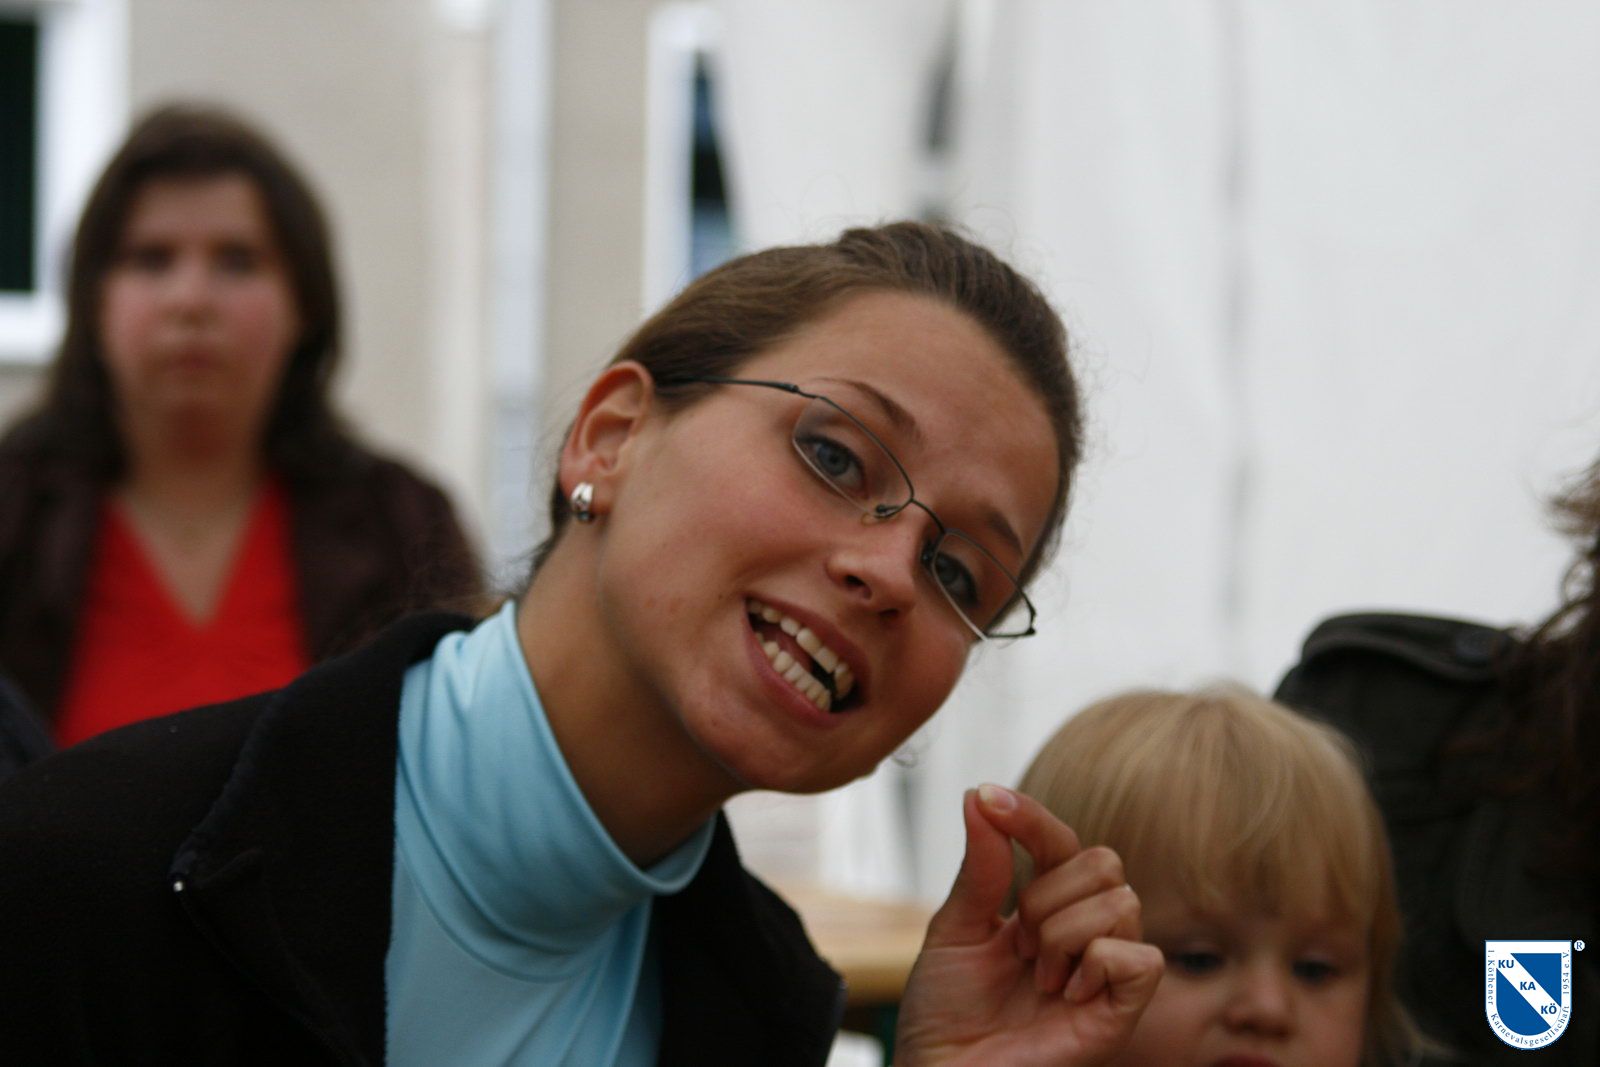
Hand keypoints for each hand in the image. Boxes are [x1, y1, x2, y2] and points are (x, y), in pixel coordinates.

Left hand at [893, 785, 1161, 1065]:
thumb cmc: (945, 1011)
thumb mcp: (955, 929)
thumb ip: (981, 868)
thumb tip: (979, 794)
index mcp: (1044, 906)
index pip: (1060, 840)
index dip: (1031, 817)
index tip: (987, 798)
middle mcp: (1084, 933)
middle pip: (1103, 861)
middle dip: (1046, 895)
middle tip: (1016, 945)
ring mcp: (1105, 972)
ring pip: (1121, 902)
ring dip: (1061, 936)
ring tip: (1035, 978)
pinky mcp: (1122, 1012)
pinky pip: (1142, 958)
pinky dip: (1097, 965)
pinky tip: (1065, 994)